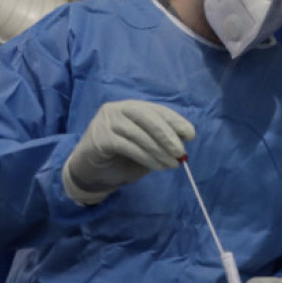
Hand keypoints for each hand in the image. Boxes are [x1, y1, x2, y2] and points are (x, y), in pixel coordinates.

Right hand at [62, 100, 194, 203]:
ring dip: (159, 151)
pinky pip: (128, 146)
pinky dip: (146, 157)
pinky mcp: (100, 138)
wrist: (91, 174)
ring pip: (139, 134)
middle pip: (148, 118)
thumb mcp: (146, 149)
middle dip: (168, 135)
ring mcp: (107, 122)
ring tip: (172, 165)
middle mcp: (117, 109)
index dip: (175, 121)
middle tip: (181, 152)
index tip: (190, 134)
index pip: (156, 110)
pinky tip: (157, 167)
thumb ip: (161, 142)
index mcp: (131, 108)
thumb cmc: (121, 160)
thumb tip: (184, 140)